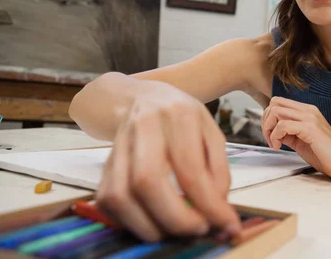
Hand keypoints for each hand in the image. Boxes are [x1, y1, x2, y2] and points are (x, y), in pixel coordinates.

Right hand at [95, 81, 240, 241]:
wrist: (142, 98)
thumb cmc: (182, 118)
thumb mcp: (211, 132)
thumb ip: (219, 168)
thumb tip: (218, 208)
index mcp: (178, 115)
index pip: (190, 167)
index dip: (208, 203)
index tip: (225, 223)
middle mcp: (144, 126)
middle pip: (147, 181)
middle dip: (176, 218)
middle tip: (199, 231)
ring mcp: (119, 144)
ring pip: (120, 194)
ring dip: (149, 225)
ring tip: (175, 232)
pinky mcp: (104, 163)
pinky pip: (108, 201)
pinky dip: (129, 221)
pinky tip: (152, 223)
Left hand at [261, 97, 330, 180]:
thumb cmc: (326, 155)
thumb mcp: (301, 141)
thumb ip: (288, 132)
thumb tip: (272, 131)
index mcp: (307, 111)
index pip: (278, 103)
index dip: (268, 118)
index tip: (272, 136)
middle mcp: (309, 110)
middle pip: (274, 103)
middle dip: (266, 121)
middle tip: (271, 139)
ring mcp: (310, 118)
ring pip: (275, 111)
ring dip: (268, 129)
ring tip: (275, 144)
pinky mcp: (310, 128)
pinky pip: (282, 125)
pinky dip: (275, 137)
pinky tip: (280, 147)